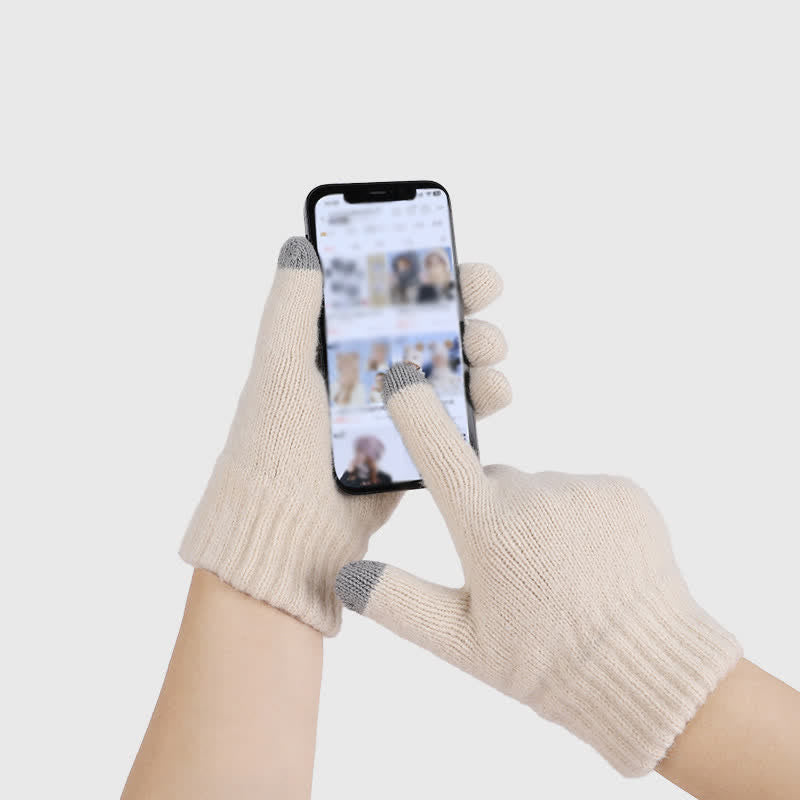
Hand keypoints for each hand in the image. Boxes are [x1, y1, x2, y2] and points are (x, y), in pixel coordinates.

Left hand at [180, 238, 510, 634]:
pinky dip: (480, 398)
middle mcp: (367, 373)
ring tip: (491, 353)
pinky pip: (454, 414)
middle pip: (426, 328)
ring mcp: (393, 410)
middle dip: (462, 307)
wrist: (290, 532)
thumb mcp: (279, 372)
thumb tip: (300, 245)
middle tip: (484, 299)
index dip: (421, 272)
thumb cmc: (276, 448)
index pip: (384, 296)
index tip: (453, 254)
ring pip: (450, 368)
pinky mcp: (414, 446)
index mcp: (335, 347)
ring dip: (479, 352)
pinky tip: (494, 392)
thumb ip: (290, 309)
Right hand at [335, 362, 740, 773]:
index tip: (400, 374)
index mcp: (489, 529)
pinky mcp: (623, 491)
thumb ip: (400, 602)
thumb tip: (346, 574)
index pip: (440, 453)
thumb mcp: (463, 644)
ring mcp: (583, 489)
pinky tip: (594, 563)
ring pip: (540, 492)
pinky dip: (581, 520)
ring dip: (540, 521)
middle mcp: (534, 496)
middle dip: (492, 514)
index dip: (416, 411)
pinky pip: (584, 493)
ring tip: (562, 577)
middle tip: (514, 574)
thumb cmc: (547, 665)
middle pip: (493, 484)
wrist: (649, 672)